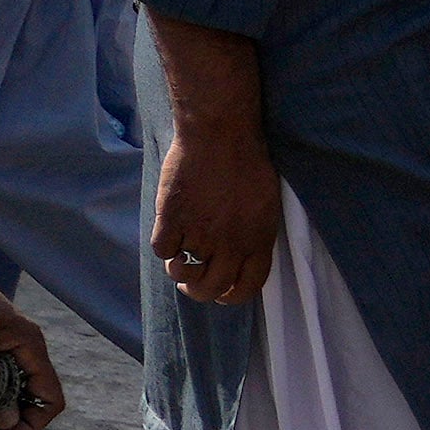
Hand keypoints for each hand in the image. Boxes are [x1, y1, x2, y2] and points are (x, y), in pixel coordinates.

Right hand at [146, 116, 283, 305]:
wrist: (220, 133)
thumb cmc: (247, 162)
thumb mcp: (267, 204)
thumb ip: (256, 235)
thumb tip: (241, 258)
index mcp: (258, 241)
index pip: (246, 288)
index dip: (231, 296)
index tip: (222, 295)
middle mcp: (230, 243)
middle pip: (211, 288)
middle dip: (199, 291)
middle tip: (191, 284)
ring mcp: (199, 232)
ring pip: (182, 271)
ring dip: (179, 269)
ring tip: (177, 261)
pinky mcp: (172, 218)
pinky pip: (162, 248)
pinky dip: (163, 246)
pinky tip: (168, 235)